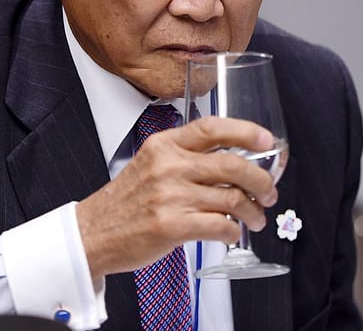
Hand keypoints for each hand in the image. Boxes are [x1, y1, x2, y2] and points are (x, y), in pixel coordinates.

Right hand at [76, 116, 277, 281]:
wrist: (93, 232)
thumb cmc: (126, 201)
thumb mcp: (150, 163)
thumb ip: (184, 157)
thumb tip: (231, 160)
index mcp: (164, 144)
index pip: (212, 127)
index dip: (246, 131)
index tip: (267, 141)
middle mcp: (169, 166)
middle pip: (232, 164)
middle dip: (261, 180)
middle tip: (269, 191)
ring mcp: (171, 196)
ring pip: (232, 199)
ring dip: (253, 211)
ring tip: (255, 218)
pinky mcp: (172, 226)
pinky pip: (220, 226)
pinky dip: (233, 232)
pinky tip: (232, 233)